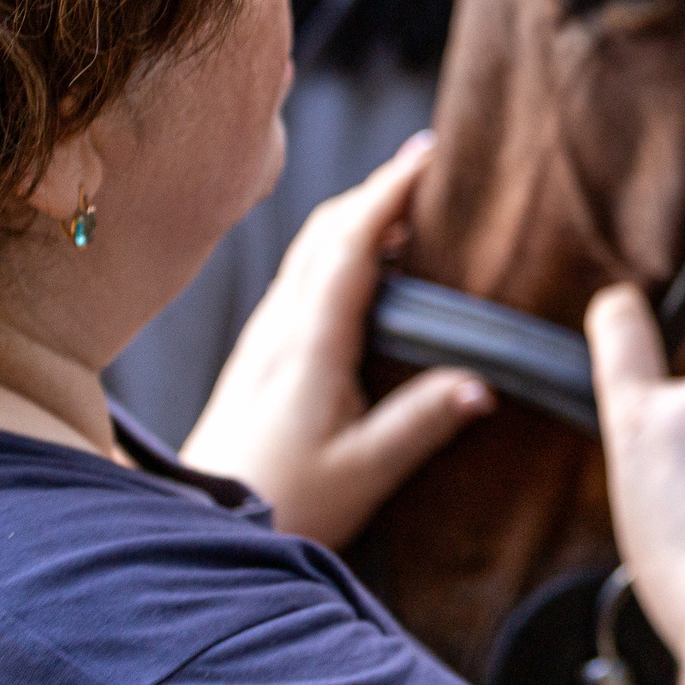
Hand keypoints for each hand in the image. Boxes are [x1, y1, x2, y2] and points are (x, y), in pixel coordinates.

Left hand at [181, 134, 490, 545]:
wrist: (200, 530)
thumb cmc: (283, 505)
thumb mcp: (362, 473)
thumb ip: (421, 424)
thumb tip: (484, 382)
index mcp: (309, 343)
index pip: (352, 244)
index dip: (389, 192)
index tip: (429, 154)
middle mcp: (280, 325)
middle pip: (326, 231)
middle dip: (376, 190)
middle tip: (430, 167)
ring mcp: (264, 336)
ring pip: (309, 249)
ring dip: (356, 215)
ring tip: (408, 204)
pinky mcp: (260, 354)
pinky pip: (302, 276)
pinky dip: (340, 248)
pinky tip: (368, 266)